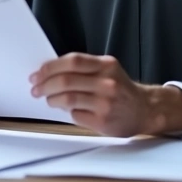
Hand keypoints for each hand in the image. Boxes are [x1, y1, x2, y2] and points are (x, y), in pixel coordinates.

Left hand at [29, 53, 181, 136]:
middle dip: (45, 84)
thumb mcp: (107, 70)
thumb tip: (50, 72)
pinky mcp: (103, 120)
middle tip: (36, 88)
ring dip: (52, 99)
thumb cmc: (121, 89)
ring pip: (68, 98)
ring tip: (49, 100)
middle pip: (66, 80)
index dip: (50, 67)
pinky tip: (69, 110)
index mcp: (106, 65)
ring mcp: (106, 102)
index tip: (38, 74)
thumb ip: (83, 69)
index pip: (72, 61)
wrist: (145, 109)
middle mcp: (107, 82)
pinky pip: (75, 115)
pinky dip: (68, 112)